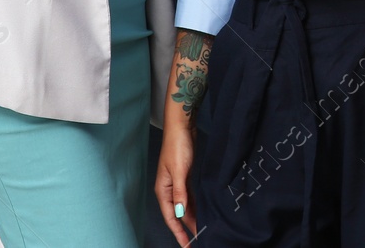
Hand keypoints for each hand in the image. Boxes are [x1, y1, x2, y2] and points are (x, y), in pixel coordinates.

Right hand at [156, 122, 196, 246]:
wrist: (181, 127)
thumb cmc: (177, 146)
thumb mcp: (179, 171)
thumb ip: (179, 193)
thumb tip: (179, 213)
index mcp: (163, 190)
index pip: (170, 217)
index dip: (178, 232)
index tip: (187, 245)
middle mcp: (168, 190)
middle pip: (177, 215)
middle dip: (185, 229)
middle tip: (197, 241)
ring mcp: (177, 184)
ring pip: (184, 207)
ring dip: (191, 219)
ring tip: (201, 231)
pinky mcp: (185, 178)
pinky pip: (189, 198)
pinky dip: (194, 207)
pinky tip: (201, 214)